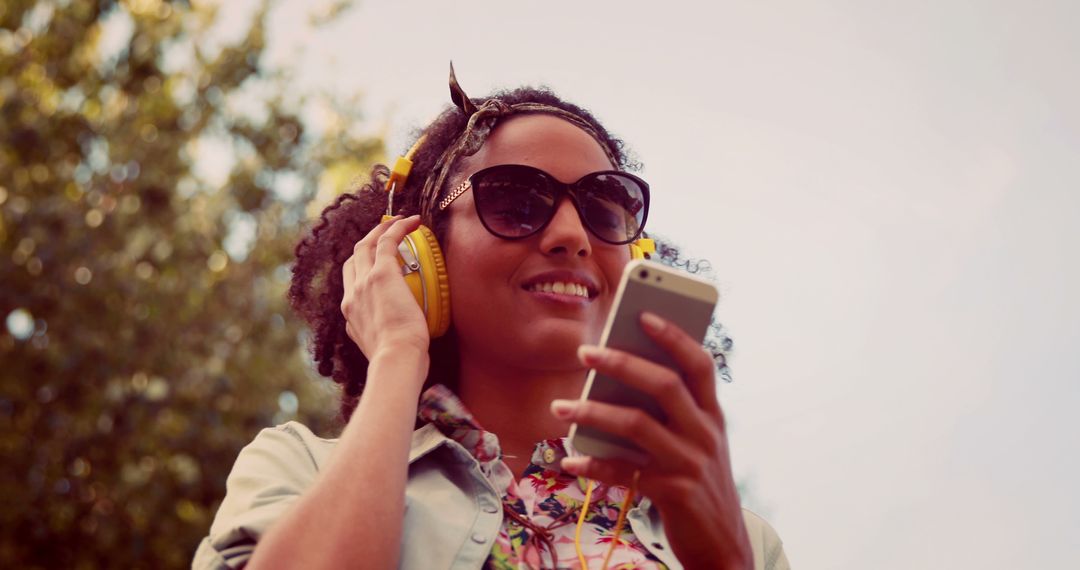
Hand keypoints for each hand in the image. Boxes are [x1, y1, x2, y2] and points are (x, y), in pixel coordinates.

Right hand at [340, 215, 429, 358]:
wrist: (396, 358)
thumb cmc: (398, 359)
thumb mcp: (381, 348)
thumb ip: (381, 338)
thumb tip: (392, 335)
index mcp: (350, 314)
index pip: (351, 283)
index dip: (361, 268)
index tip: (376, 263)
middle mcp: (351, 295)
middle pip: (354, 259)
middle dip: (367, 242)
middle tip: (385, 233)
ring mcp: (363, 283)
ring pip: (366, 246)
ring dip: (381, 230)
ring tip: (398, 221)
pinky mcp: (381, 274)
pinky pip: (387, 241)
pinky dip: (397, 228)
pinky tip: (412, 221)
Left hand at [550, 312, 751, 569]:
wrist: (724, 547)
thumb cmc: (698, 484)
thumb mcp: (695, 444)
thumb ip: (668, 415)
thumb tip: (613, 384)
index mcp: (712, 415)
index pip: (699, 363)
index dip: (674, 336)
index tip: (643, 313)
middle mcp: (705, 433)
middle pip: (664, 385)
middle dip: (622, 363)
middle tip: (584, 352)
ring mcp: (691, 463)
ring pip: (637, 424)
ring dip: (592, 413)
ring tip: (560, 408)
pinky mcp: (673, 493)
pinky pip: (624, 472)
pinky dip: (593, 464)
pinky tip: (570, 460)